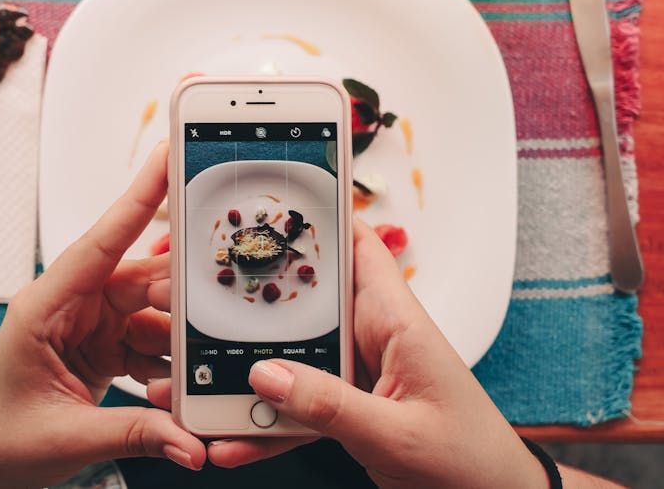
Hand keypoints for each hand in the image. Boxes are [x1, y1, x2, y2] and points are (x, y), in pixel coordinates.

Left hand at [0, 144, 204, 488]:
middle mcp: (70, 306)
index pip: (100, 244)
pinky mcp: (104, 346)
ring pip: (154, 312)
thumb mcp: (64, 439)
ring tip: (196, 371)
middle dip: (183, 294)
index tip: (167, 159)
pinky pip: (151, 341)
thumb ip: (135, 435)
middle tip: (222, 308)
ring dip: (179, 341)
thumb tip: (190, 441)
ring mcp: (89, 325)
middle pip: (141, 280)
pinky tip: (179, 385)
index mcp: (45, 308)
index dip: (137, 199)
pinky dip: (171, 364)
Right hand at [202, 220, 546, 487]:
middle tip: (193, 303)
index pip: (358, 248)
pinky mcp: (348, 410)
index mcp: (397, 322)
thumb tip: (266, 376)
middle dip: (251, 305)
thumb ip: (332, 406)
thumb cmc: (471, 462)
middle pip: (304, 303)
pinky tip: (231, 440)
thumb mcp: (398, 434)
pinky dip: (264, 425)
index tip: (264, 202)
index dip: (317, 217)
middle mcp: (374, 339)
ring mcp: (358, 375)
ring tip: (195, 388)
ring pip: (290, 360)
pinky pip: (296, 408)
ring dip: (245, 377)